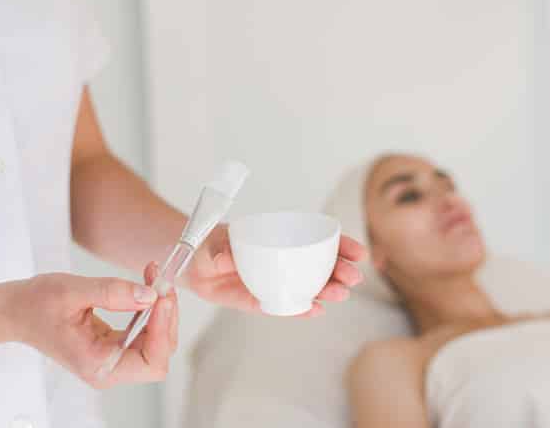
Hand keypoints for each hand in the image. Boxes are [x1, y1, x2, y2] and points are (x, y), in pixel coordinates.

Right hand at [8, 262, 177, 388]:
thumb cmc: (36, 305)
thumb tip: (149, 296)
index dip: (163, 330)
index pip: (151, 361)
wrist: (17, 310)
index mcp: (98, 365)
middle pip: (160, 350)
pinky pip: (147, 329)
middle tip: (161, 283)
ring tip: (155, 277)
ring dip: (162, 308)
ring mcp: (115, 357)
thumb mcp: (73, 292)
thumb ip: (113, 293)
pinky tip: (148, 283)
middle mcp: (110, 367)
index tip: (162, 299)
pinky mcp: (117, 343)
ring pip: (158, 339)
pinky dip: (152, 307)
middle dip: (167, 316)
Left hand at [178, 225, 364, 316]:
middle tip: (352, 279)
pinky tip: (315, 311)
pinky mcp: (261, 300)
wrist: (190, 265)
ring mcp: (273, 280)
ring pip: (306, 286)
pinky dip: (299, 308)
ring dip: (325, 290)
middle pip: (318, 266)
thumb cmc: (207, 245)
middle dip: (339, 271)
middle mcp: (281, 260)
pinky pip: (284, 305)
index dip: (341, 246)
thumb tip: (228, 259)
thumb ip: (219, 250)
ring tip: (339, 295)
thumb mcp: (212, 243)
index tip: (358, 253)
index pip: (316, 240)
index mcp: (279, 239)